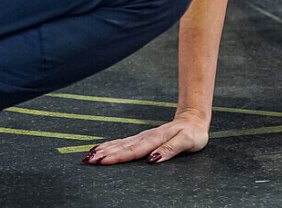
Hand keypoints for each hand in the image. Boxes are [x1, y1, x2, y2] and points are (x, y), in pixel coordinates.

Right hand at [81, 113, 209, 164]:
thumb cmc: (193, 134)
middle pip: (122, 147)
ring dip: (104, 149)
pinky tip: (101, 148)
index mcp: (155, 139)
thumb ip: (170, 150)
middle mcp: (146, 137)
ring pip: (120, 144)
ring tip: (89, 155)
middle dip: (104, 154)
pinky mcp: (142, 138)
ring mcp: (143, 136)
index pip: (133, 150)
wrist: (194, 119)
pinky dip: (111, 145)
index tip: (102, 161)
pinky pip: (123, 142)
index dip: (117, 156)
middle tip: (87, 160)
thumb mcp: (187, 141)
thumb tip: (152, 160)